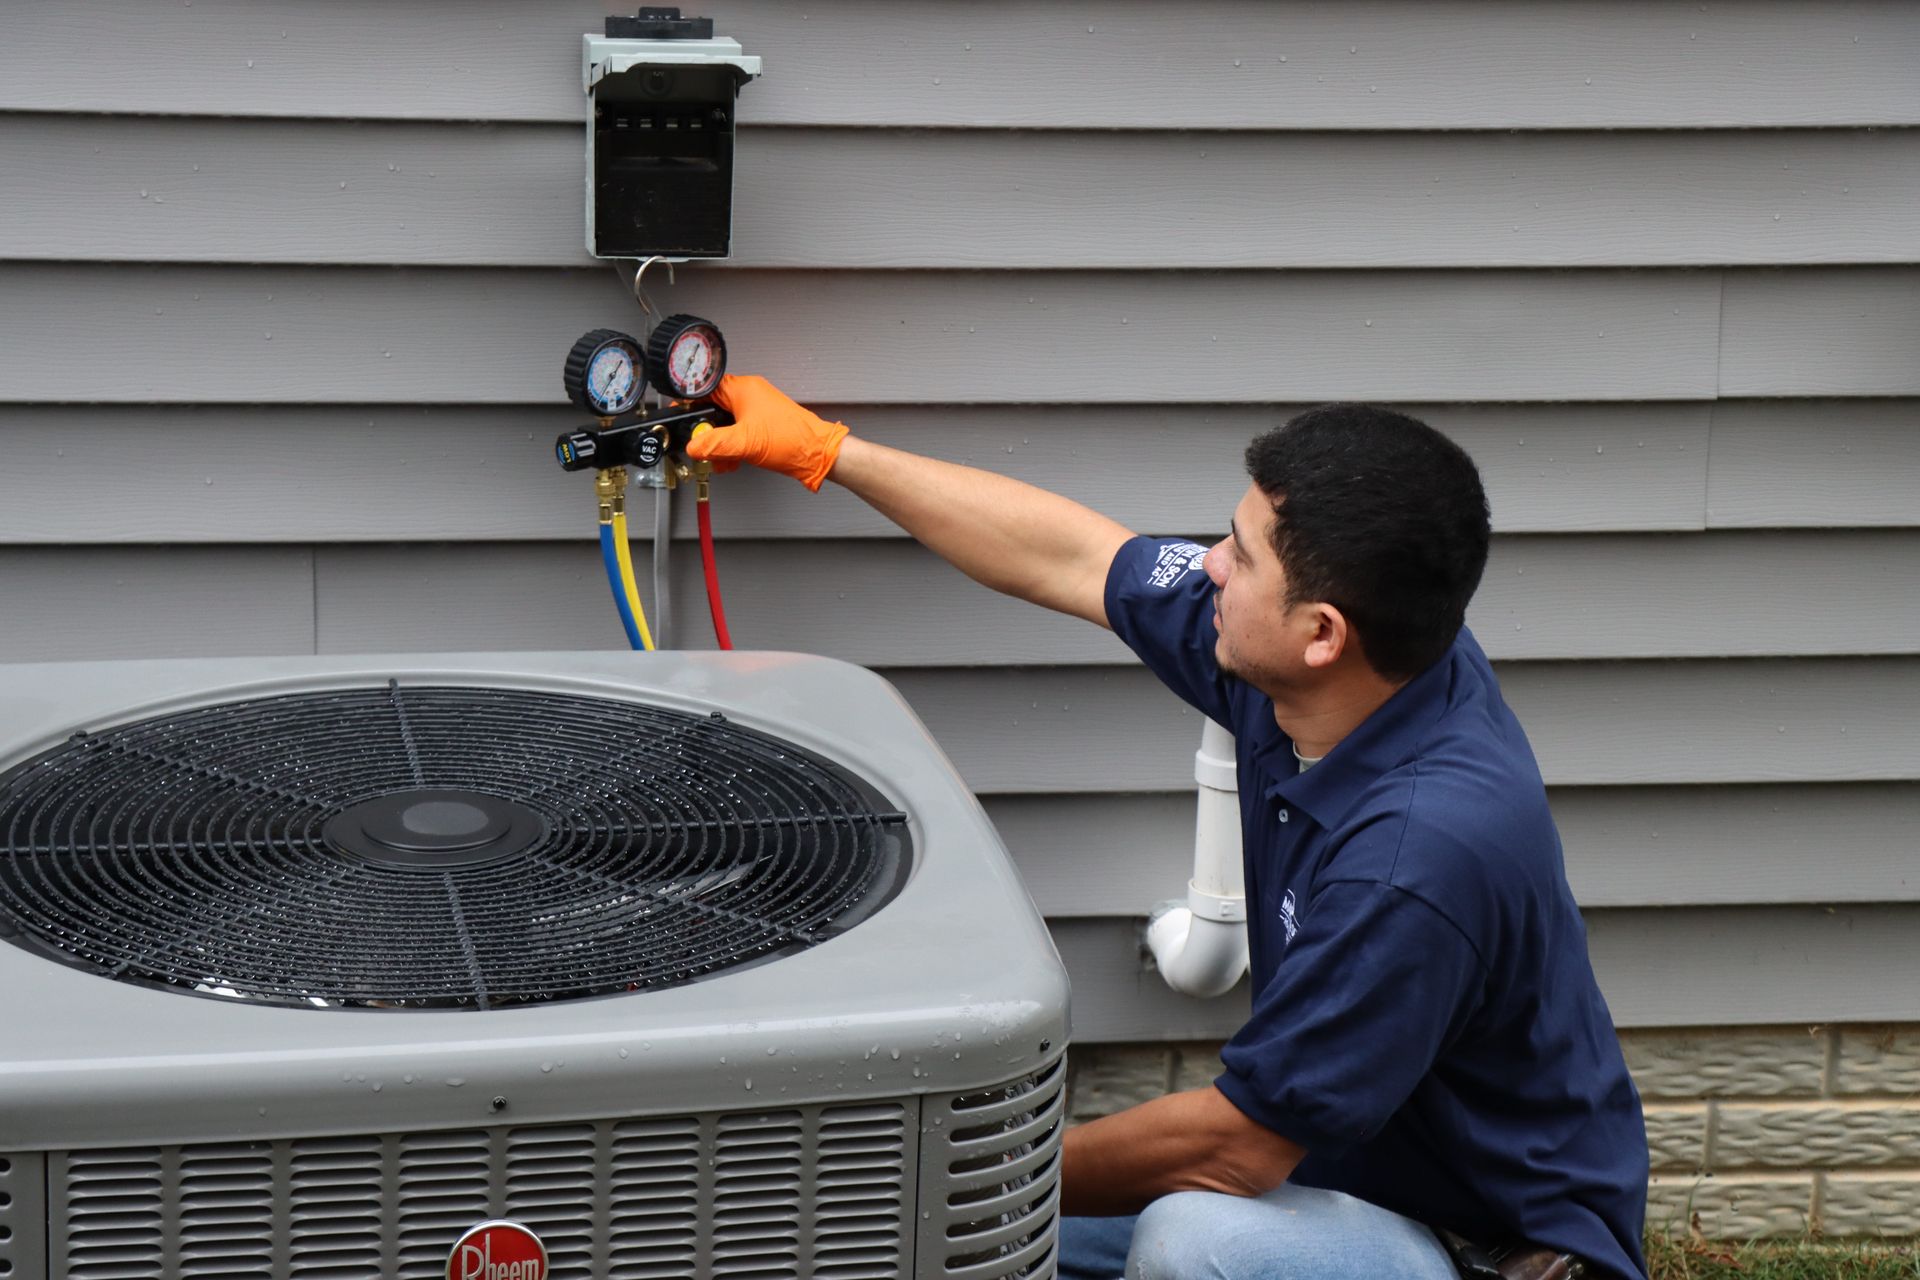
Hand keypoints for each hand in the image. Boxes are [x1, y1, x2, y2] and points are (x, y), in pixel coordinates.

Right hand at [686, 374, 849, 491]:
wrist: (817, 455)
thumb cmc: (791, 439)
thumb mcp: (744, 442)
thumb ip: (713, 444)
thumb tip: (693, 446)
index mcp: (743, 389)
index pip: (705, 388)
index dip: (689, 404)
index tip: (679, 417)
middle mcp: (749, 396)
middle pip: (713, 409)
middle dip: (706, 432)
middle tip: (703, 446)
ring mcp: (756, 412)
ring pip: (725, 425)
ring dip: (719, 444)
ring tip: (720, 459)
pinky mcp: (761, 427)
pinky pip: (737, 435)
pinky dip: (731, 449)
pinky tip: (731, 462)